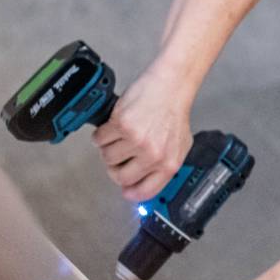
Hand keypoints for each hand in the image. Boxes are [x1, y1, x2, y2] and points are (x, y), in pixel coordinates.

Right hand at [93, 66, 192, 201]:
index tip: (124, 189)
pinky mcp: (121, 125)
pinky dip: (100, 134)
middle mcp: (153, 156)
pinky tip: (110, 127)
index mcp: (169, 164)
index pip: (145, 191)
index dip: (130, 192)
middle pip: (120, 177)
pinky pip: (99, 139)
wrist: (170, 87)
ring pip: (107, 157)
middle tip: (116, 158)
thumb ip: (164, 166)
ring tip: (117, 137)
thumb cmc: (174, 114)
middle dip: (114, 169)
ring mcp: (137, 141)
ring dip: (107, 149)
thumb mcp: (179, 146)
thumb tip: (143, 184)